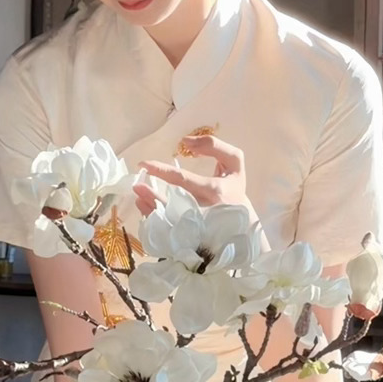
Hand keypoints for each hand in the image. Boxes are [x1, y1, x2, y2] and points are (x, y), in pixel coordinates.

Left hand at [134, 134, 255, 220]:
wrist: (245, 226)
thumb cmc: (235, 190)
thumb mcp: (234, 163)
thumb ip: (214, 146)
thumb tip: (185, 142)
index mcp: (215, 191)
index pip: (182, 179)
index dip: (161, 171)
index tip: (144, 164)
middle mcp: (205, 211)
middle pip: (172, 204)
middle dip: (151, 195)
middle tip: (137, 186)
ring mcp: (198, 228)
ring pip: (169, 220)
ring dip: (151, 208)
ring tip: (139, 196)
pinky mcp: (192, 239)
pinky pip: (170, 231)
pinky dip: (156, 220)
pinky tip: (147, 209)